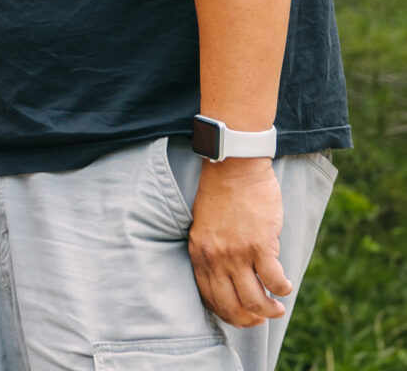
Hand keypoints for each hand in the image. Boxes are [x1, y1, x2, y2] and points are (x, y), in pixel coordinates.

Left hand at [189, 160, 291, 328]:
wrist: (235, 165)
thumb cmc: (222, 193)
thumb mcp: (204, 226)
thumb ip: (212, 253)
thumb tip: (228, 282)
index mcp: (199, 253)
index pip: (211, 298)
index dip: (229, 314)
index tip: (241, 317)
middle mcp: (215, 257)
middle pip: (232, 306)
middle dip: (249, 321)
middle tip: (261, 319)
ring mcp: (237, 253)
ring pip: (254, 301)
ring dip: (269, 311)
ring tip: (277, 307)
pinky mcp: (260, 245)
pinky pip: (274, 282)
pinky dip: (282, 290)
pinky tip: (285, 286)